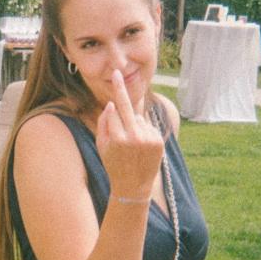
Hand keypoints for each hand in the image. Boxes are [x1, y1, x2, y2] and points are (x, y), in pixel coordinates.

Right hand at [96, 70, 163, 200]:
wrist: (133, 187)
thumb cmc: (113, 165)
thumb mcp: (101, 147)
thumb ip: (104, 124)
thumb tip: (112, 104)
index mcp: (117, 139)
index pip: (114, 111)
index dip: (113, 100)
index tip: (114, 76)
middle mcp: (133, 137)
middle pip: (127, 108)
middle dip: (121, 90)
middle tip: (117, 73)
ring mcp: (148, 139)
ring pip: (138, 118)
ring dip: (133, 123)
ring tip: (132, 144)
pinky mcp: (158, 141)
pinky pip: (148, 126)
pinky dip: (144, 130)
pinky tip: (141, 146)